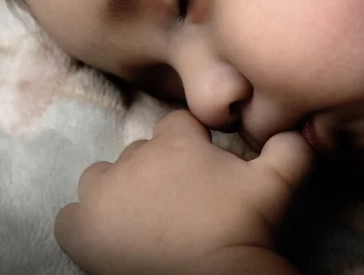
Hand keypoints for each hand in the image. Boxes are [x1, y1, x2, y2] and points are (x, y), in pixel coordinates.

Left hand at [55, 110, 314, 273]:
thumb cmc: (239, 229)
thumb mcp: (274, 185)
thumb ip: (286, 148)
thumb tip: (291, 126)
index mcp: (174, 143)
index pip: (177, 125)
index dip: (191, 143)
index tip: (201, 165)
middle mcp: (132, 159)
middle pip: (141, 153)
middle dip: (158, 170)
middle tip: (180, 202)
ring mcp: (101, 194)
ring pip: (103, 178)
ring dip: (119, 191)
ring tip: (142, 220)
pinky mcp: (79, 230)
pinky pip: (72, 216)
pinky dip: (86, 224)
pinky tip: (107, 239)